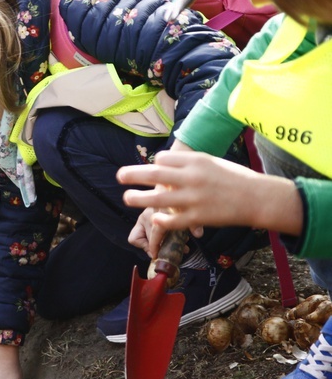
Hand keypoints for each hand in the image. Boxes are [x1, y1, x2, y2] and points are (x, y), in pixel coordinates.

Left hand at [118, 150, 300, 256]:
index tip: (152, 168)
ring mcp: (193, 198)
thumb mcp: (211, 162)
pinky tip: (155, 219)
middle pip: (154, 174)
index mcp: (196, 161)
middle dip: (133, 174)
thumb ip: (188, 164)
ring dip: (138, 198)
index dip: (155, 163)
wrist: (259, 198)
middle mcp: (191, 178)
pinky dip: (162, 220)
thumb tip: (164, 163)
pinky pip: (173, 220)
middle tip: (119, 176)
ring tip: (126, 197)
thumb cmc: (235, 178)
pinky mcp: (198, 217)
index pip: (163, 158)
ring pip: (158, 199)